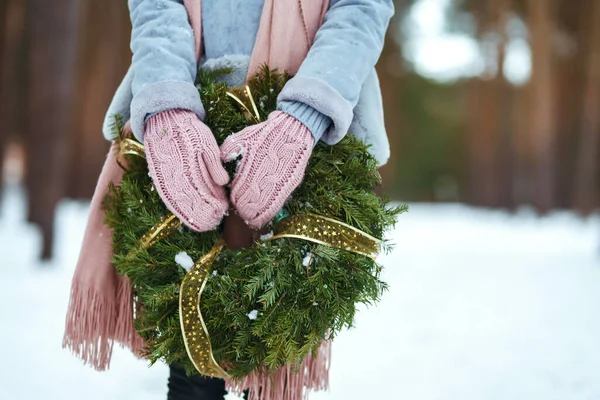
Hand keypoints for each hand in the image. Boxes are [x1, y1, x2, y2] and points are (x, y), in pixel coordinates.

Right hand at [145, 109, 229, 231]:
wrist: (165, 119)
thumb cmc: (190, 131)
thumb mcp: (206, 142)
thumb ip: (213, 163)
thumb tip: (224, 182)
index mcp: (190, 167)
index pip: (202, 192)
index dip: (212, 204)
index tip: (222, 212)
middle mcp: (176, 175)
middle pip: (190, 201)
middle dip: (203, 213)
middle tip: (214, 222)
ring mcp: (165, 177)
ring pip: (177, 202)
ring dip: (189, 214)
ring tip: (202, 224)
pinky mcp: (158, 176)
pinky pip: (167, 196)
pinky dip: (176, 207)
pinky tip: (183, 215)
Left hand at [220, 111, 313, 228]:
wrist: (292, 128)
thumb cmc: (263, 134)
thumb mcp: (241, 139)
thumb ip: (227, 152)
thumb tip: (219, 166)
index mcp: (251, 167)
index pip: (240, 193)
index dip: (235, 204)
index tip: (232, 209)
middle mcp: (266, 176)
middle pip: (252, 204)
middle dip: (245, 214)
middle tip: (241, 219)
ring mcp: (280, 181)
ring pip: (266, 208)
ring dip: (258, 216)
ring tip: (252, 222)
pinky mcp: (291, 182)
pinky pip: (280, 203)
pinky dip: (271, 211)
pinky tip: (265, 216)